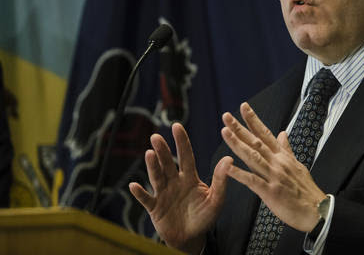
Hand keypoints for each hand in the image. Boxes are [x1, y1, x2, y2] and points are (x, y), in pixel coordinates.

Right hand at [129, 123, 231, 252]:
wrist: (192, 238)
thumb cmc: (205, 217)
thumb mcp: (216, 199)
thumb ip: (221, 180)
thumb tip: (229, 159)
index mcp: (190, 178)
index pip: (186, 156)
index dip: (181, 141)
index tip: (176, 125)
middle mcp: (175, 182)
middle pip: (168, 163)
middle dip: (162, 151)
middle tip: (156, 137)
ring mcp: (163, 194)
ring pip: (157, 177)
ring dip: (152, 166)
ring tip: (149, 153)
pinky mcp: (155, 209)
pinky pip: (146, 199)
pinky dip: (140, 193)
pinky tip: (134, 185)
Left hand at [221, 102, 325, 231]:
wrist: (317, 210)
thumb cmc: (306, 190)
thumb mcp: (297, 165)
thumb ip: (286, 149)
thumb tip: (282, 133)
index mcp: (282, 157)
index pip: (265, 134)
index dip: (254, 120)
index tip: (243, 107)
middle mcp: (277, 163)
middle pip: (256, 141)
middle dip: (240, 128)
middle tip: (226, 116)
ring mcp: (274, 176)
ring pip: (252, 156)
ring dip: (237, 144)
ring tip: (224, 132)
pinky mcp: (271, 191)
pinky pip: (253, 181)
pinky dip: (240, 174)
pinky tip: (228, 167)